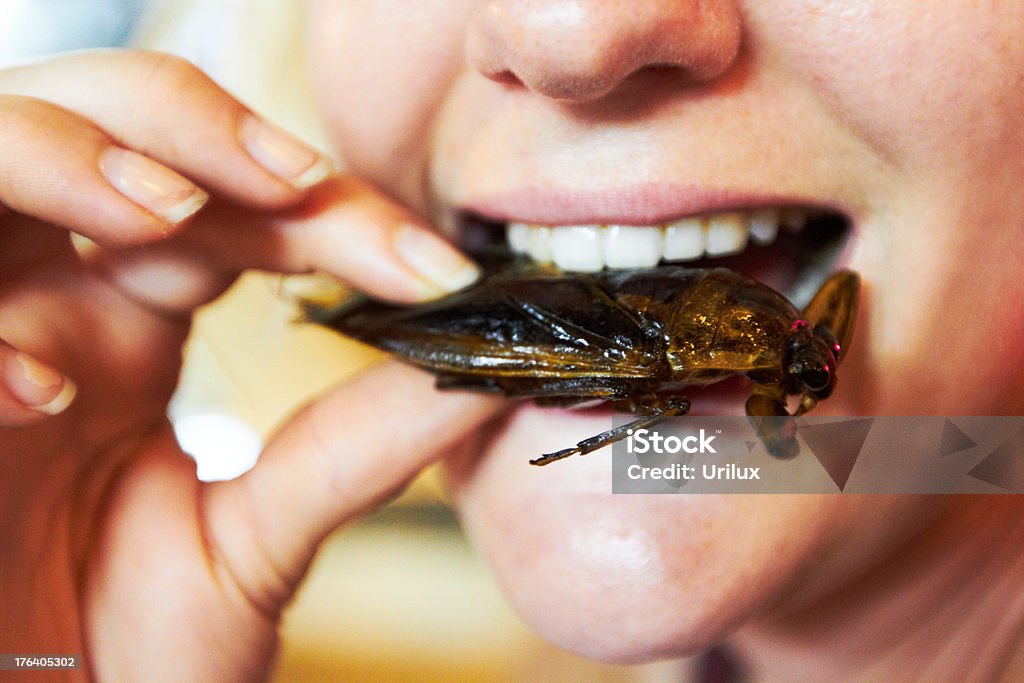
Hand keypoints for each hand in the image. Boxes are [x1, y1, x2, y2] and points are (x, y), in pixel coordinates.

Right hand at [0, 50, 494, 680]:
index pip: (236, 208)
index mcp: (132, 319)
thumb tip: (480, 374)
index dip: (334, 213)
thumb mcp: (256, 542)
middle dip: (197, 129)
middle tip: (294, 181)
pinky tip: (43, 396)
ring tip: (168, 217)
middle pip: (104, 124)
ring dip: (75, 163)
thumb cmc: (125, 646)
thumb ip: (352, 452)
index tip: (435, 273)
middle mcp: (53, 303)